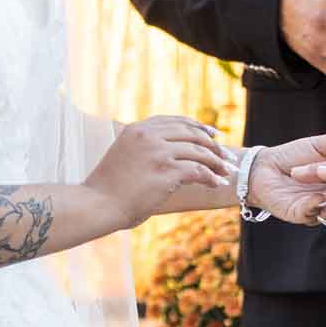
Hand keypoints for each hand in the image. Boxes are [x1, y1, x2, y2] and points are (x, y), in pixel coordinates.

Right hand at [84, 116, 233, 227]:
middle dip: (214, 145)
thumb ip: (146, 148)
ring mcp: (158, 152)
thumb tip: (173, 152)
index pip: (177, 122)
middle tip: (228, 157)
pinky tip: (217, 183)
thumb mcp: (125, 155)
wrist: (97, 204)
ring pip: (199, 152)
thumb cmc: (109, 188)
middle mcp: (149, 135)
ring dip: (217, 163)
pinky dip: (211, 177)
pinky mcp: (166, 171)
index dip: (199, 127)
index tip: (215, 135)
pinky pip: (198, 171)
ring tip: (227, 172)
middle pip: (192, 134)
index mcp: (138, 129)